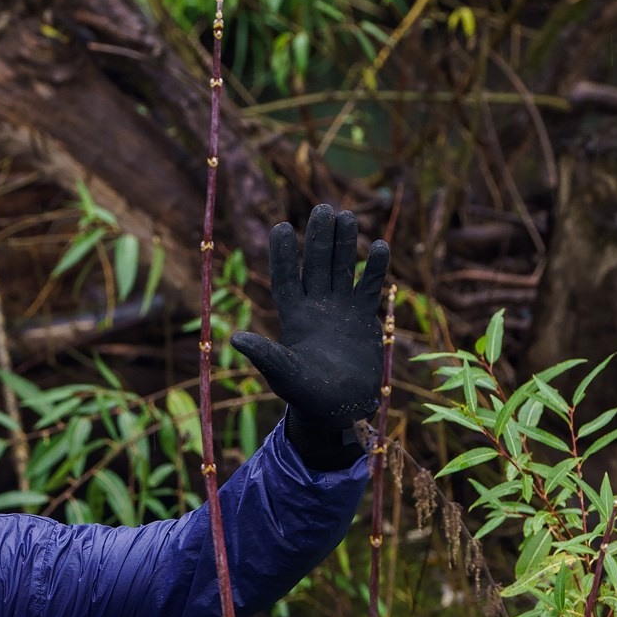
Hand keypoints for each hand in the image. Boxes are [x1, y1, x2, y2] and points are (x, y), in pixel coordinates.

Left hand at [234, 204, 390, 470]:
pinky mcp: (363, 317)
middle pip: (316, 265)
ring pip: (342, 268)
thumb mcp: (284, 375)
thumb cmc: (307, 396)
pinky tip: (380, 246)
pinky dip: (374, 268)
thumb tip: (236, 339)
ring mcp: (340, 310)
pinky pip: (368, 286)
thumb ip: (265, 355)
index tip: (281, 226)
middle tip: (323, 208)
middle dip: (319, 238)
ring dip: (345, 244)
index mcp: (292, 317)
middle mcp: (315, 307)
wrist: (340, 409)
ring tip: (348, 216)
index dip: (282, 254)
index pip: (285, 278)